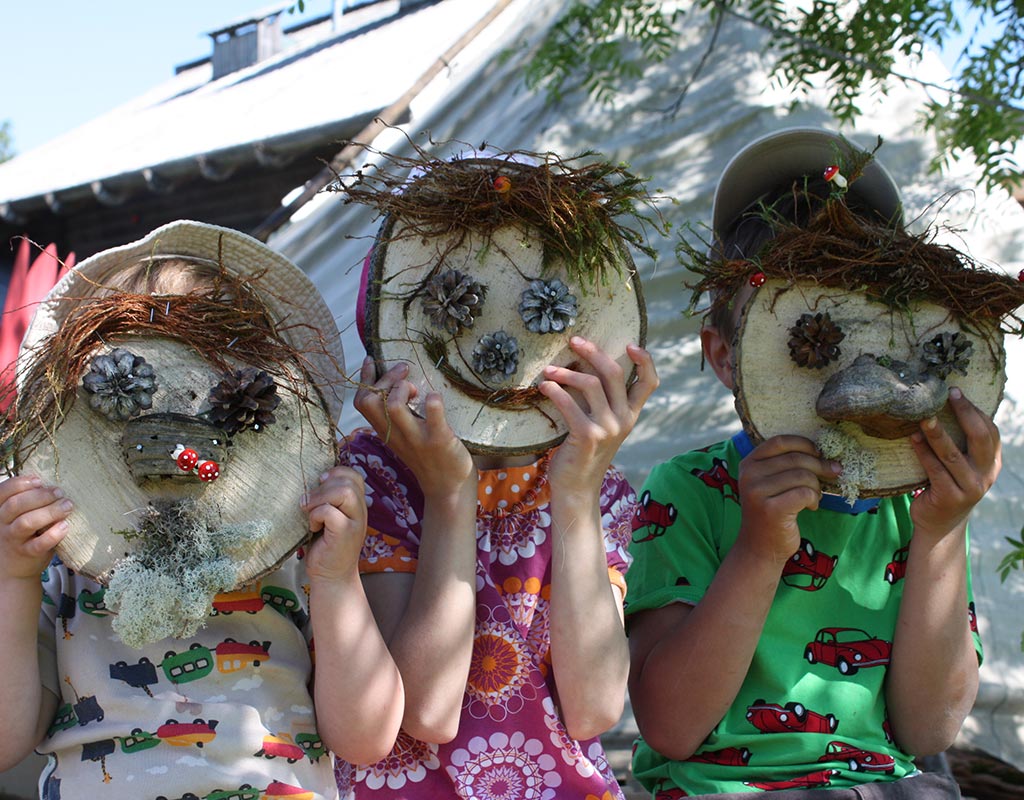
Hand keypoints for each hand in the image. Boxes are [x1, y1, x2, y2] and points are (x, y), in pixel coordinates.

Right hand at [0, 475, 71, 580]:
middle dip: (40, 496)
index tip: (39, 480)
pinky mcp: (27, 554)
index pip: (2, 492)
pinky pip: (38, 544)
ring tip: (67, 506)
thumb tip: (51, 484)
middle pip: (15, 505)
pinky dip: (53, 534)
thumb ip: (27, 502)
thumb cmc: (20, 535)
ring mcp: (13, 540)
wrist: (12, 570)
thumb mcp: (16, 517)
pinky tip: (65, 526)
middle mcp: (2, 524)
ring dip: (49, 512)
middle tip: (60, 493)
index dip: (20, 483)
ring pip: (26, 523)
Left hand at [302, 466, 367, 581]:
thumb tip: (312, 480)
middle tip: (309, 502)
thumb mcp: (329, 518)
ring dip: (320, 498)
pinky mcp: (345, 534)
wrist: (332, 577)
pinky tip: (313, 526)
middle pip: (349, 482)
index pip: (354, 476)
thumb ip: (328, 500)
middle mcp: (360, 512)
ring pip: (344, 492)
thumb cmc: (326, 546)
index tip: (319, 483)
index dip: (336, 473)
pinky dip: (316, 515)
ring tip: (309, 511)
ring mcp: (355, 522)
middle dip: (324, 486)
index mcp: (357, 505)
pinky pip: (330, 512)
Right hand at [353, 357, 474, 497]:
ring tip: (416, 389)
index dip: (364, 379)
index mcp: (386, 432)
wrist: (448, 490)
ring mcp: (417, 438)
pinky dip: (433, 401)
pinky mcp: (439, 440)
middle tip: (405, 372)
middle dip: (385, 379)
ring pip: (393, 407)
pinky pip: (433, 416)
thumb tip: (395, 385)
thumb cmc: (428, 458)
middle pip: (370, 401)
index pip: (362, 402)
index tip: (371, 360)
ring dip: (403, 388)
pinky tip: (435, 397)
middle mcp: (396, 435)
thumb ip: (396, 416)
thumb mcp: (404, 437)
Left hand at [538, 338, 657, 494]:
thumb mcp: (604, 426)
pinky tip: (544, 387)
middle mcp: (624, 419)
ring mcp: (607, 428)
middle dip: (593, 352)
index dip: (645, 360)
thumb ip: (605, 403)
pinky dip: (555, 391)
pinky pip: (569, 404)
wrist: (577, 487)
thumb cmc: (586, 452)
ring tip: (549, 371)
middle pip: (615, 373)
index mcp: (631, 414)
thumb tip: (587, 368)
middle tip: (574, 341)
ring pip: (590, 384)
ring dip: (566, 373)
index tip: (630, 343)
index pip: (649, 383)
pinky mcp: (588, 436)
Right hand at [737, 436, 840, 563]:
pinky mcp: (771, 509)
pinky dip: (814, 499)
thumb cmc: (771, 512)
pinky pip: (805, 493)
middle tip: (832, 474)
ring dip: (816, 487)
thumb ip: (786, 465)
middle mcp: (749, 475)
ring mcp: (757, 492)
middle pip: (796, 459)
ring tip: (814, 497)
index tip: (820, 454)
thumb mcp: (771, 483)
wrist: (759, 547)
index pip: (780, 442)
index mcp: (749, 464)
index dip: (804, 444)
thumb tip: (826, 454)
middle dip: (820, 466)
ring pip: (803, 476)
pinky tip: (811, 507)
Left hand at [909, 387, 999, 538]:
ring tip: (923, 417)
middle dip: (964, 413)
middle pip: (979, 438)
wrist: (939, 524)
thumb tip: (939, 405)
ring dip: (937, 434)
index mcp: (992, 462)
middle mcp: (986, 474)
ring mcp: (970, 488)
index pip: (989, 431)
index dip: (974, 410)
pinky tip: (912, 439)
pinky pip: (935, 470)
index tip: (955, 392)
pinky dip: (923, 453)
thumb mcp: (961, 465)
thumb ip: (960, 443)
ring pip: (953, 454)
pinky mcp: (950, 497)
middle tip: (947, 396)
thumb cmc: (946, 485)